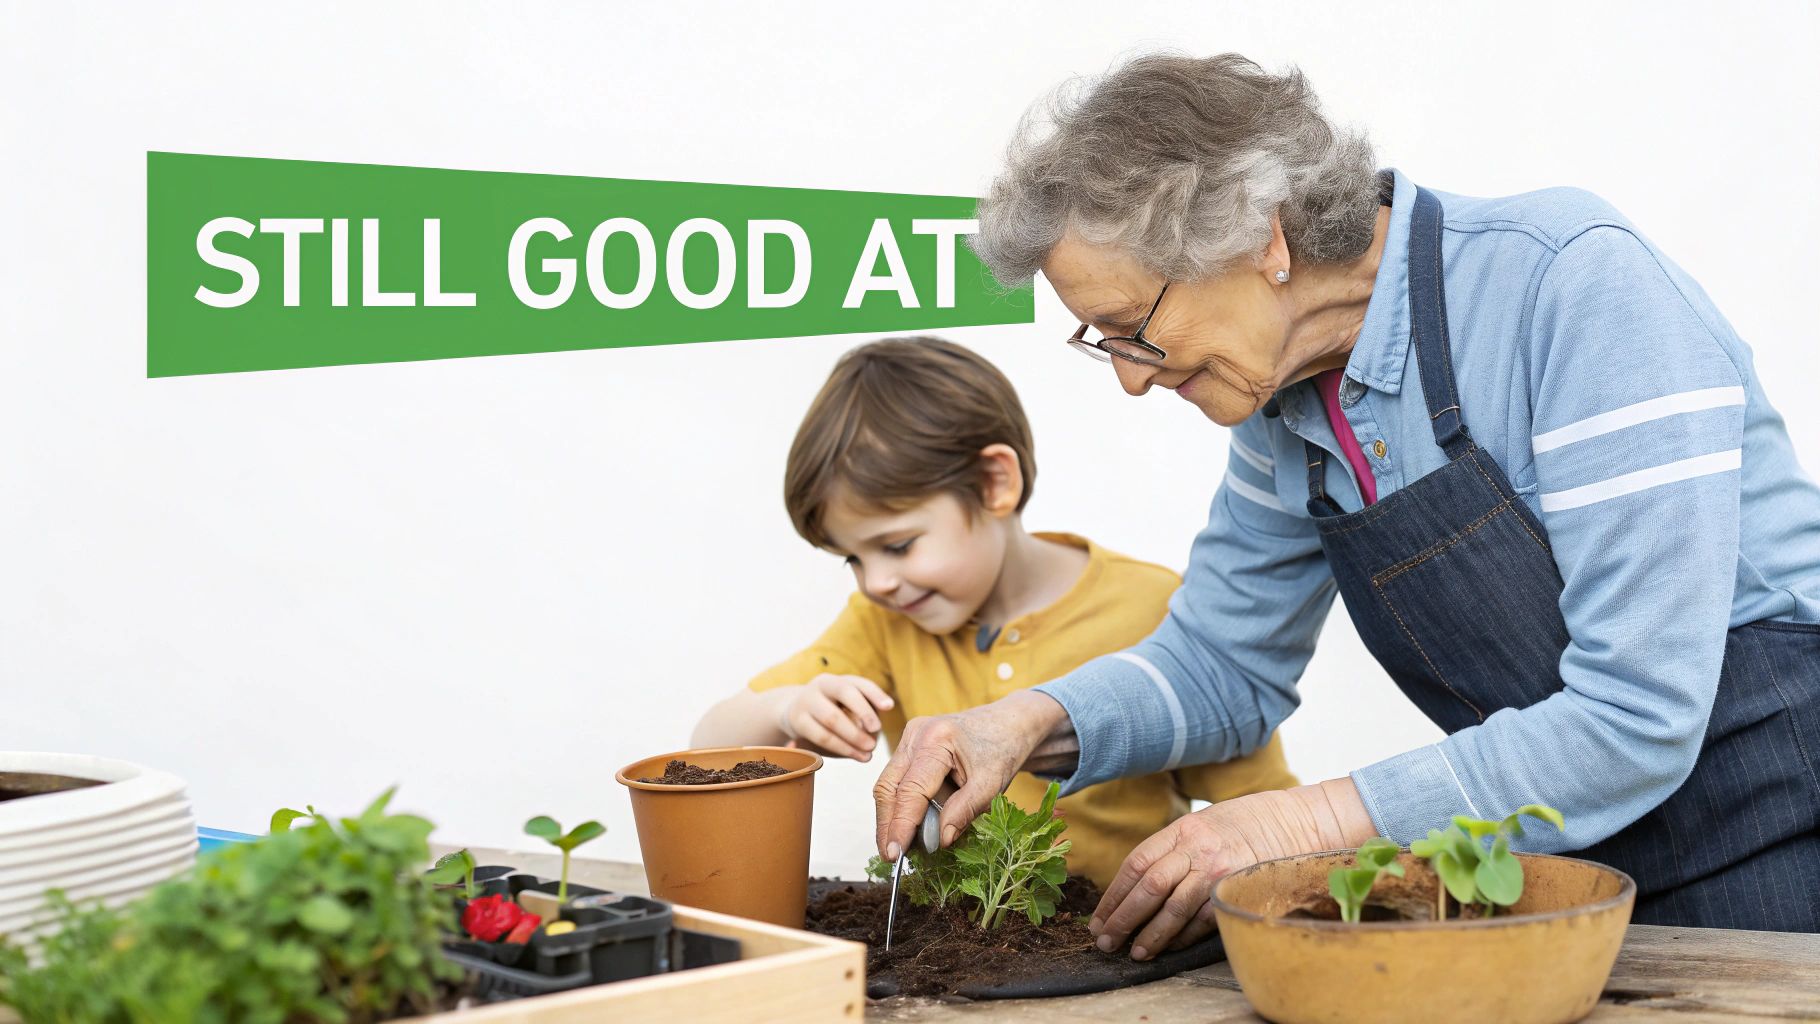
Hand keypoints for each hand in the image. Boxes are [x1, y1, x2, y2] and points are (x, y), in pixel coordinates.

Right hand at [776, 674, 893, 761]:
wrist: (794, 714)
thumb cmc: (830, 711)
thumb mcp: (845, 706)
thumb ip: (864, 711)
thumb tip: (879, 723)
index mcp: (837, 679)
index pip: (858, 682)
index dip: (875, 693)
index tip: (889, 707)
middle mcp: (821, 685)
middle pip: (844, 692)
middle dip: (864, 712)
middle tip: (877, 732)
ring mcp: (807, 701)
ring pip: (832, 717)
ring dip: (853, 737)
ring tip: (869, 752)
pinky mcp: (798, 721)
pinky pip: (821, 736)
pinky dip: (841, 748)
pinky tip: (855, 755)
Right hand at [873, 690, 1069, 860]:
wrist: (1007, 723)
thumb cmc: (1002, 750)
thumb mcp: (991, 785)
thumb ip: (964, 811)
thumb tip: (940, 841)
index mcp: (936, 739)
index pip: (910, 791)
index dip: (900, 825)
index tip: (895, 855)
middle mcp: (916, 734)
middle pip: (888, 786)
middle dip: (887, 824)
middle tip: (891, 856)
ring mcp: (910, 737)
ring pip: (888, 784)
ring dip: (892, 816)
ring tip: (899, 845)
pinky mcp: (910, 744)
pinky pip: (897, 779)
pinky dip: (901, 804)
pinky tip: (909, 825)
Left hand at [1091, 779, 1375, 959]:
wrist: (1296, 822)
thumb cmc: (1245, 823)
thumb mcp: (1203, 823)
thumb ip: (1173, 847)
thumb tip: (1138, 882)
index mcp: (1183, 830)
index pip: (1137, 863)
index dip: (1114, 894)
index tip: (1099, 917)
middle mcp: (1199, 849)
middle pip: (1149, 887)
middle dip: (1123, 917)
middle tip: (1105, 940)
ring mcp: (1219, 871)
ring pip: (1174, 908)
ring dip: (1150, 934)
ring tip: (1134, 951)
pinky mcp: (1239, 891)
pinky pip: (1203, 919)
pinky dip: (1183, 937)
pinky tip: (1168, 947)